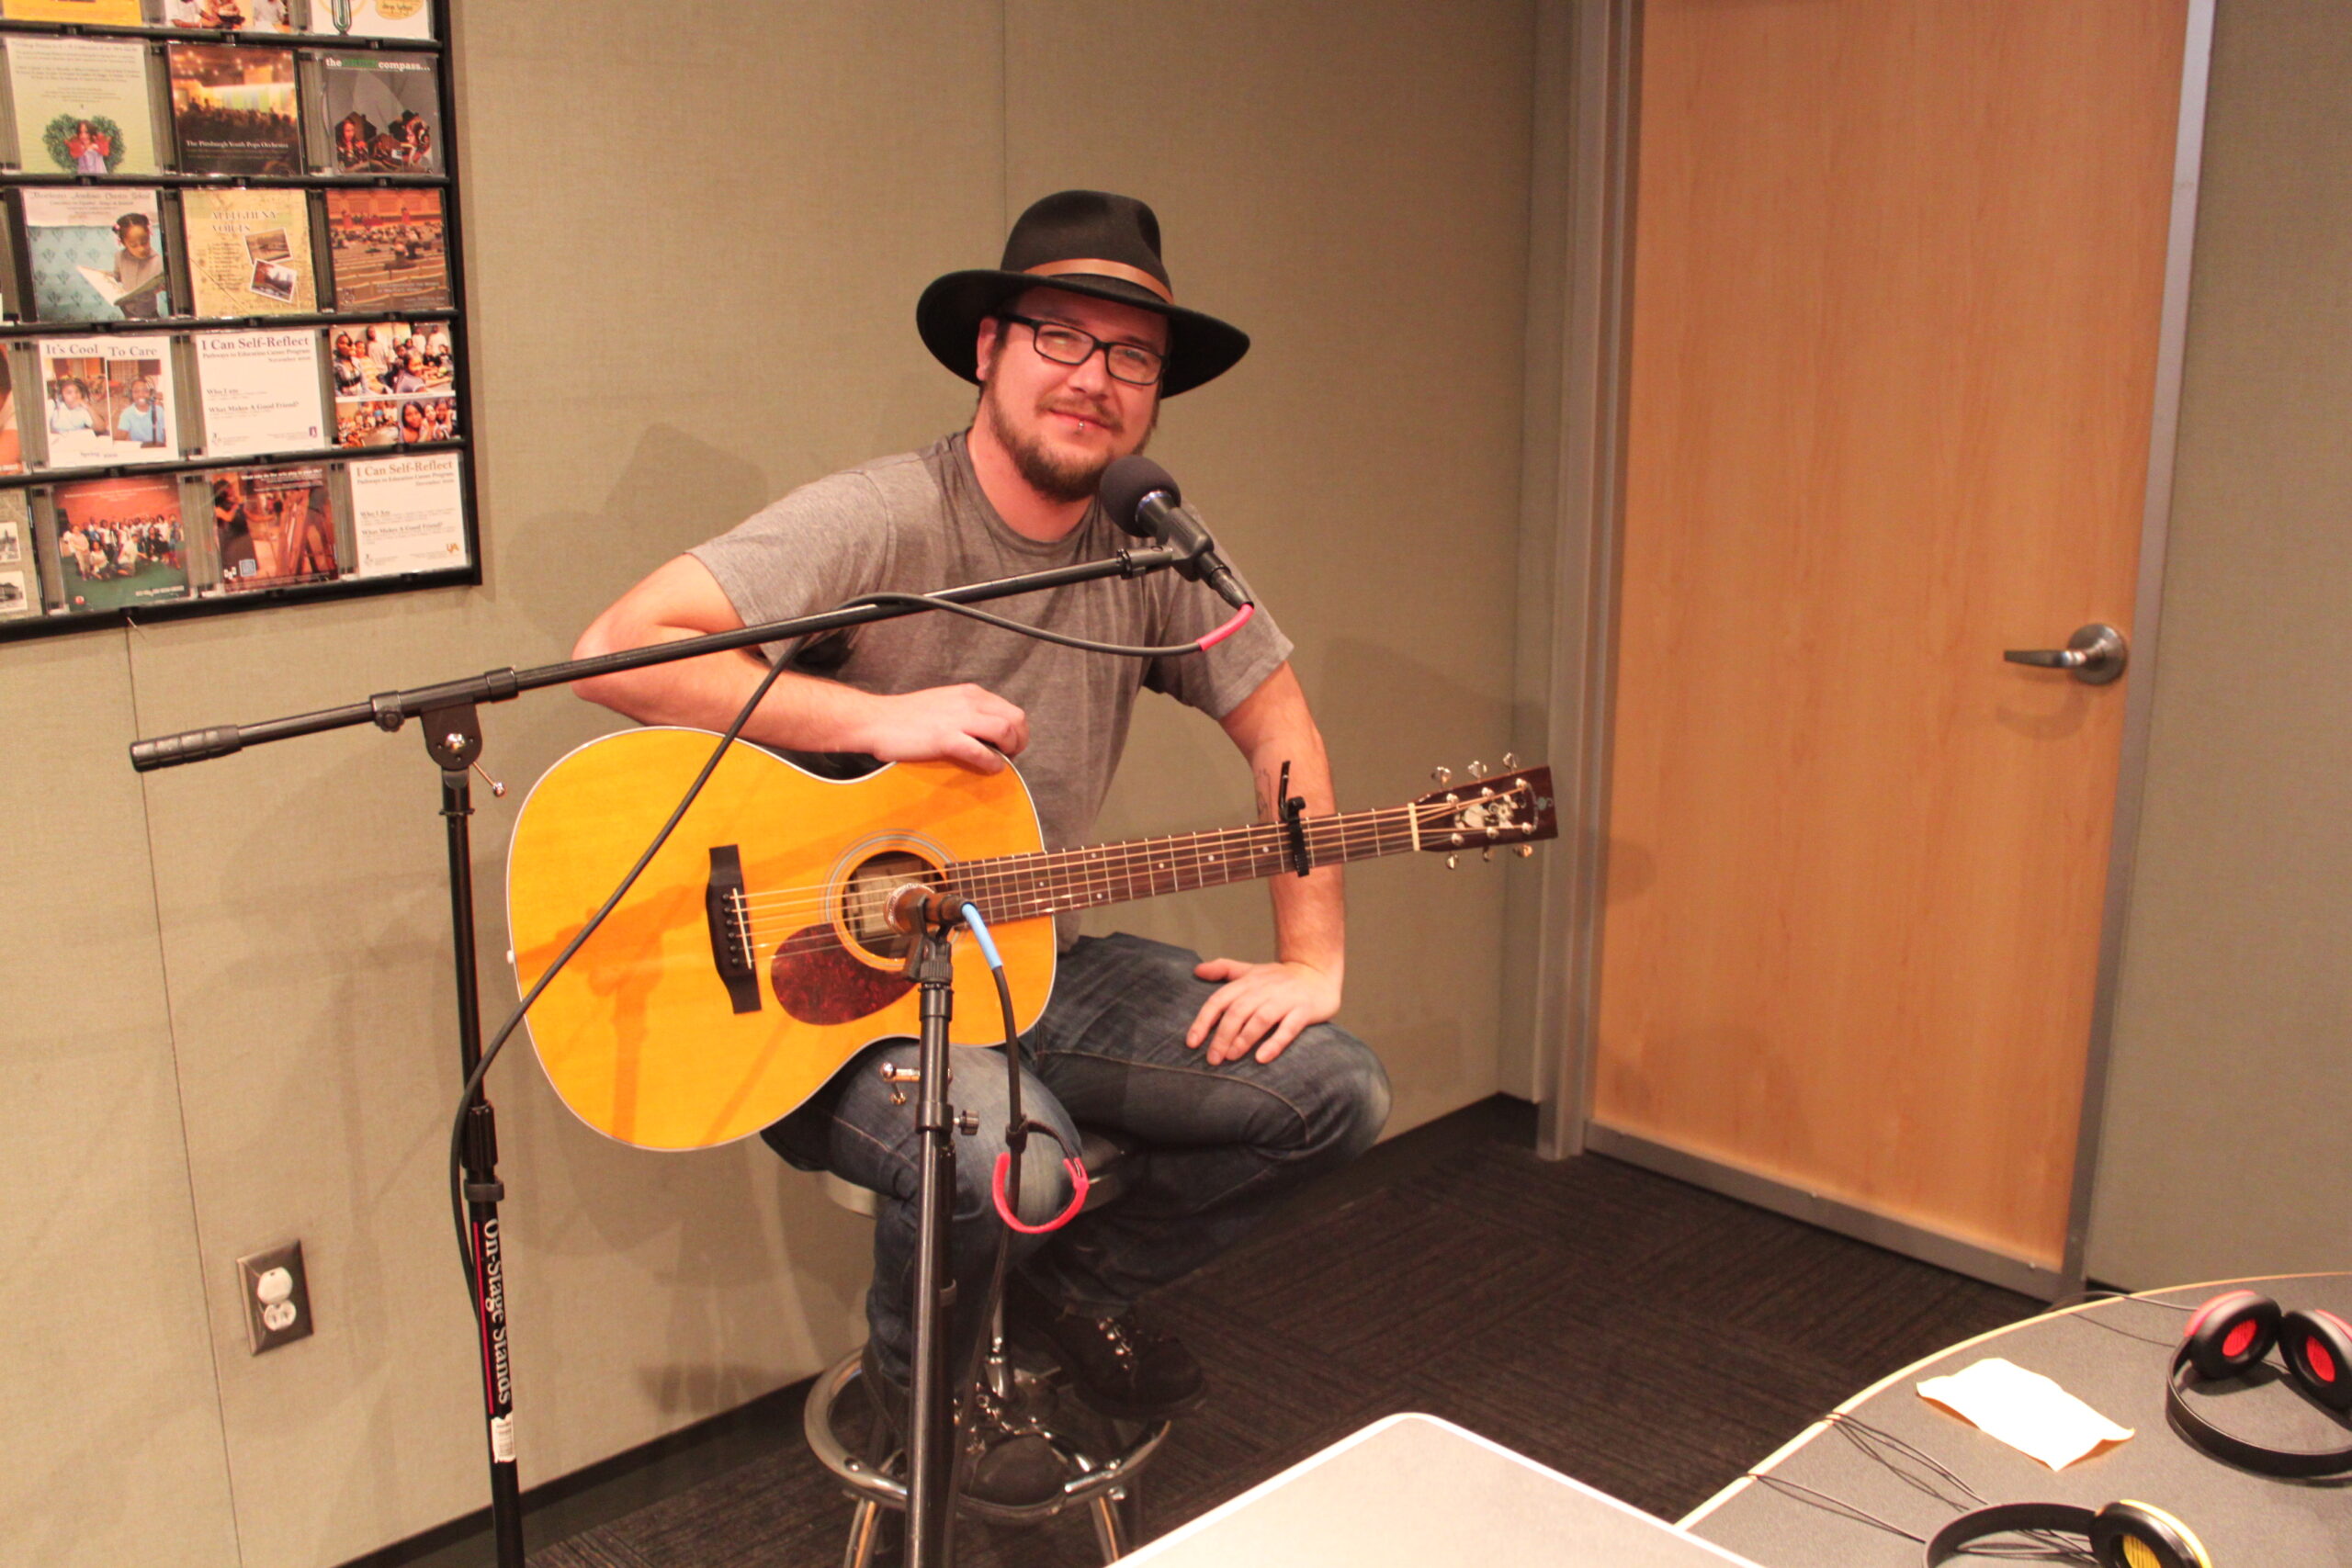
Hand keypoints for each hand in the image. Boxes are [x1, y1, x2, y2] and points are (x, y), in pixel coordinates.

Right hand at [855, 684, 1028, 772]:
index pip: (1011, 710)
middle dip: (1020, 741)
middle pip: (1015, 719)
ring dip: (1010, 751)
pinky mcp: (946, 738)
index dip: (1017, 731)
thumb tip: (986, 731)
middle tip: (1010, 756)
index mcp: (970, 694)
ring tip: (1001, 762)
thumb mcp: (945, 704)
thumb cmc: (906, 717)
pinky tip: (989, 769)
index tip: (1010, 746)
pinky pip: (981, 751)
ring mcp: (958, 719)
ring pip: (1005, 731)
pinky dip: (992, 763)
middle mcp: (969, 702)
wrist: (876, 720)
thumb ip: (967, 713)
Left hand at [1186, 958, 1341, 1065]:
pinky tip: (1262, 1058)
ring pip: (1260, 1019)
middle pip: (1238, 1012)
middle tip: (1213, 1059)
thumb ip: (1224, 969)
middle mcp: (1264, 989)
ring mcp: (1285, 1000)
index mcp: (1248, 982)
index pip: (1220, 1000)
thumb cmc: (1279, 977)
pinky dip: (1275, 1043)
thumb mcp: (1251, 970)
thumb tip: (1197, 970)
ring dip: (1244, 1039)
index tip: (1192, 1042)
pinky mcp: (1304, 1011)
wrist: (1318, 971)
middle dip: (1222, 1036)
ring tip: (1231, 1057)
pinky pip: (1289, 1028)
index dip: (1204, 1021)